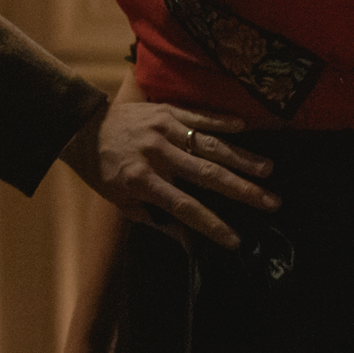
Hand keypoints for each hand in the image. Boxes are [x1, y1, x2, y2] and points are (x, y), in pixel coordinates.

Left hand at [58, 99, 278, 248]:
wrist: (82, 127)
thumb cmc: (103, 170)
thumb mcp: (122, 203)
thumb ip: (157, 220)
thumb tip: (189, 243)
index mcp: (143, 180)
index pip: (184, 207)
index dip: (210, 224)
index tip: (235, 239)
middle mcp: (156, 154)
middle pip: (206, 174)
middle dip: (241, 190)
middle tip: (271, 201)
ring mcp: (162, 129)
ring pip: (208, 144)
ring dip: (241, 157)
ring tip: (267, 169)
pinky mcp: (165, 110)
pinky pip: (198, 116)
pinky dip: (221, 121)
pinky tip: (243, 127)